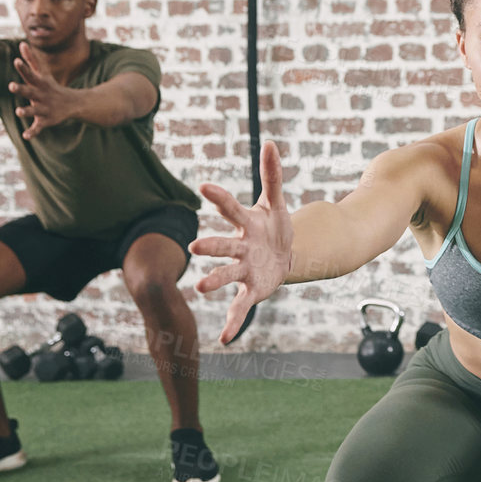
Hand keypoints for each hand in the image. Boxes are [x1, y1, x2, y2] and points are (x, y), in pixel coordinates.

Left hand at [9, 43, 75, 139]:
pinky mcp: (45, 121)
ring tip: (18, 112)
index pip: (30, 75)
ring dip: (27, 111)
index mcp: (40, 84)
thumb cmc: (51, 87)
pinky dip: (32, 132)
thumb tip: (22, 44)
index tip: (16, 60)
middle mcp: (42, 95)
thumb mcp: (42, 74)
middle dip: (21, 89)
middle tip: (11, 85)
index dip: (23, 68)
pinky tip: (26, 136)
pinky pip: (38, 127)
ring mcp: (44, 108)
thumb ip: (31, 60)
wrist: (74, 104)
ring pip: (34, 110)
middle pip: (30, 92)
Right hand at [189, 140, 293, 344]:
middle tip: (194, 248)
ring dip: (214, 281)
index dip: (220, 198)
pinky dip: (232, 322)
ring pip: (227, 274)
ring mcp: (243, 269)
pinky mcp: (252, 289)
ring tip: (200, 288)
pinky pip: (240, 307)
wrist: (286, 255)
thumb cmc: (275, 226)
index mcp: (245, 222)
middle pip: (223, 245)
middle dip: (211, 246)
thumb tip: (270, 143)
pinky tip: (224, 338)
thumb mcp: (277, 202)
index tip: (205, 186)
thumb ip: (273, 175)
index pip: (230, 207)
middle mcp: (239, 246)